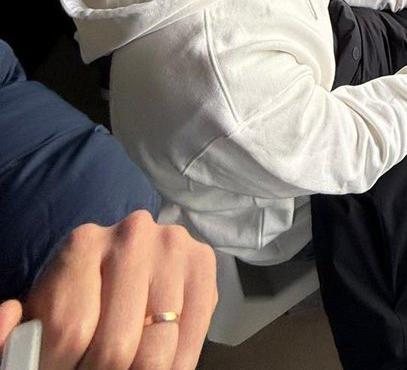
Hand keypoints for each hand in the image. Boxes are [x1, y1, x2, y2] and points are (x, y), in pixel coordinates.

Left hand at [1, 211, 216, 369]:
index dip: (62, 367)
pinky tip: (156, 368)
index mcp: (83, 244)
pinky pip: (190, 341)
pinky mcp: (203, 263)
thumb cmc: (78, 298)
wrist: (121, 262)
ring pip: (155, 351)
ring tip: (122, 368)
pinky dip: (174, 369)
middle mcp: (133, 235)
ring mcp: (173, 246)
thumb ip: (15, 331)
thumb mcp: (43, 313)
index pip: (71, 330)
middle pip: (117, 345)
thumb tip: (9, 317)